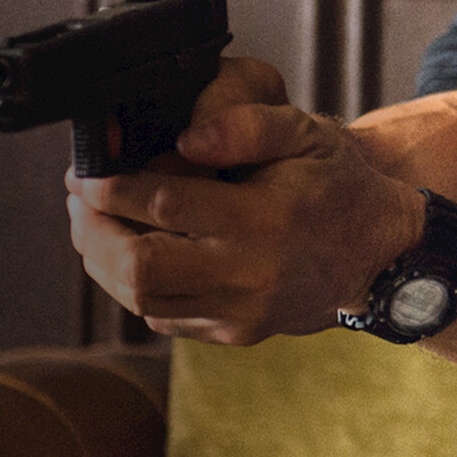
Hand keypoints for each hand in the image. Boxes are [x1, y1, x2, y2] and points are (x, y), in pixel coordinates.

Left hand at [64, 57, 423, 344]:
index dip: (113, 188)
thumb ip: (246, 124)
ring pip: (142, 299)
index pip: (167, 205)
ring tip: (91, 221)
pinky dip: (131, 284)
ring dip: (102, 259)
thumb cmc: (333, 183)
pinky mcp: (234, 332)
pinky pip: (162, 315)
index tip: (84, 171)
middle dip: (93, 231)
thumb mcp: (305, 133)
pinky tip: (125, 250)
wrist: (377, 255)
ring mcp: (241, 311)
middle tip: (79, 197)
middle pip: (142, 267)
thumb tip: (186, 135)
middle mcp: (251, 273)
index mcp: (265, 218)